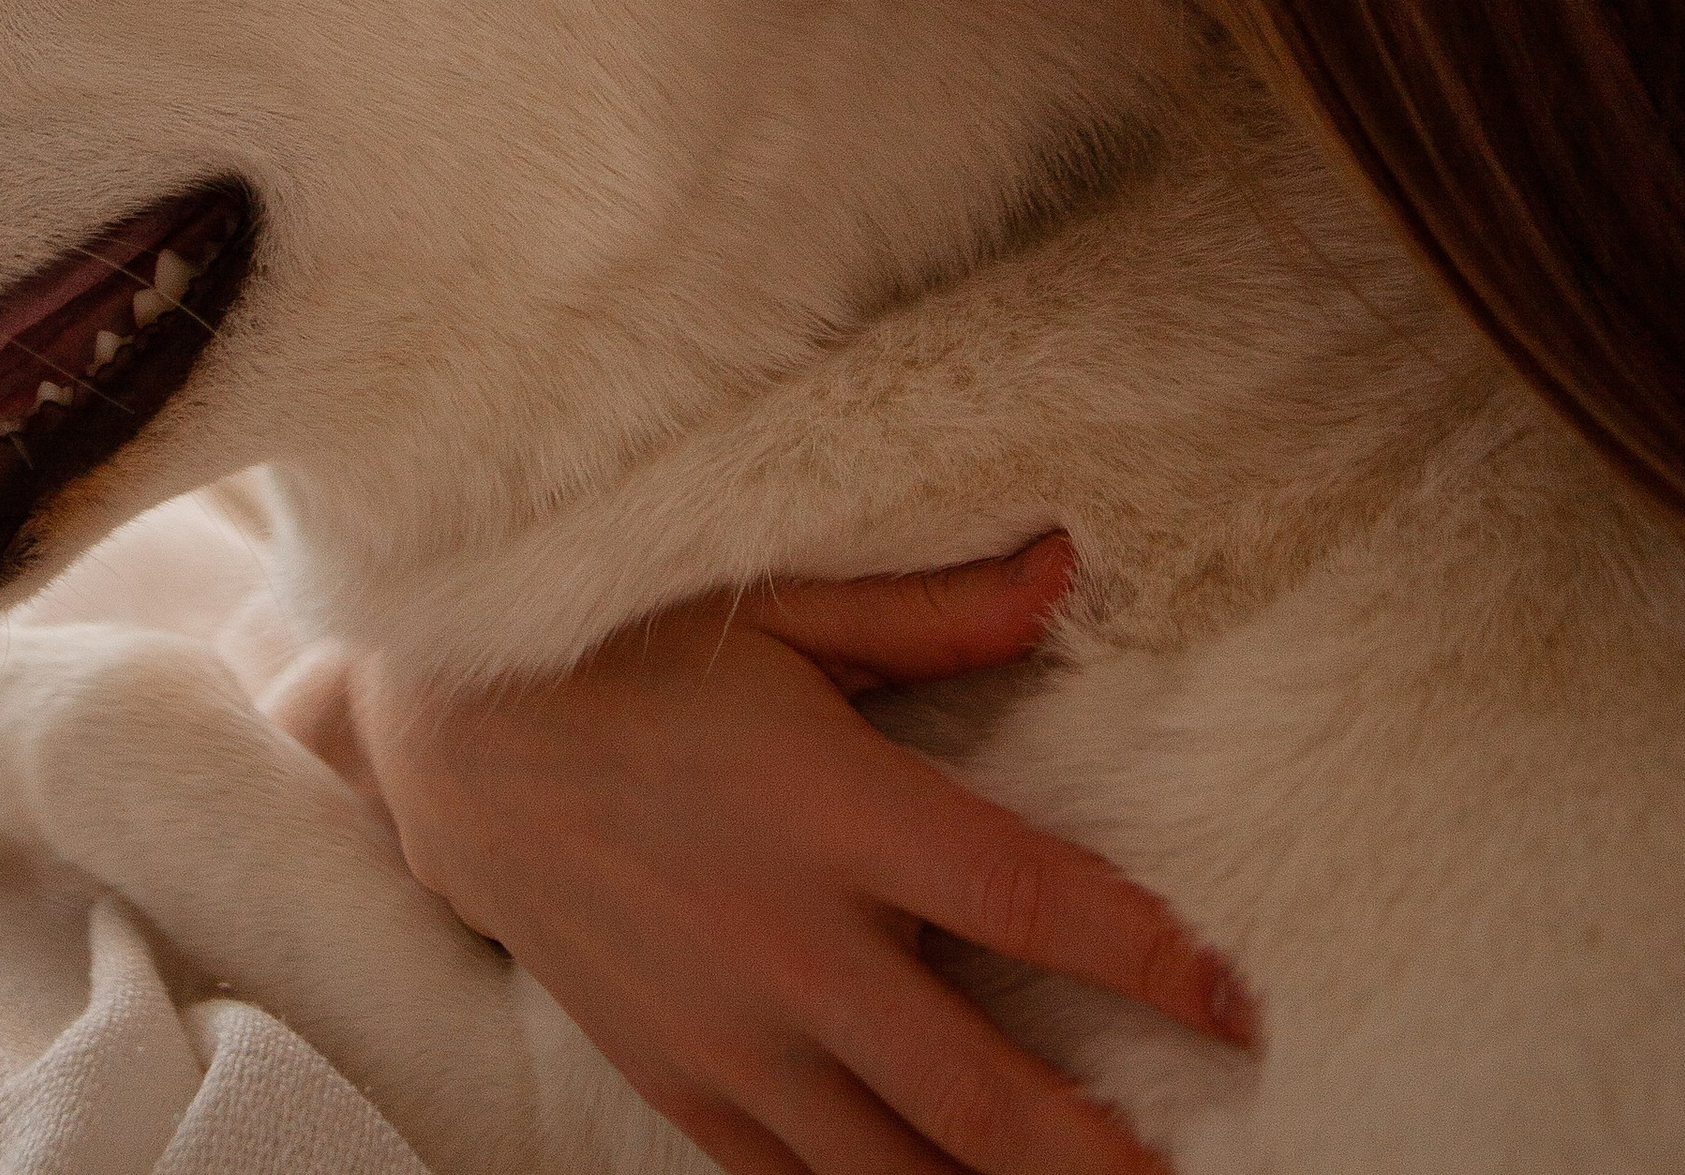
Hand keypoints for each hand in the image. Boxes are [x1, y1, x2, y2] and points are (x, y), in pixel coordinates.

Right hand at [287, 540, 1252, 1174]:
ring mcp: (733, 1037)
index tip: (1233, 1002)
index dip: (1146, 959)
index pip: (1029, 903)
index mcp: (835, 812)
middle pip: (981, 1094)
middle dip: (1098, 1159)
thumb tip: (1068, 570)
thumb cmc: (628, 649)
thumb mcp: (777, 607)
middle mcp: (793, 947)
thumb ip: (927, 611)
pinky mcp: (681, 1085)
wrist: (451, 741)